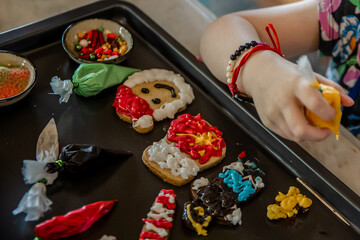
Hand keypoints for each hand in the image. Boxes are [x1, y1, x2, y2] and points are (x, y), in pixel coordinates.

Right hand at [239, 51, 353, 141]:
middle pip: (301, 130)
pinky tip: (299, 123)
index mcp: (295, 85)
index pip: (315, 104)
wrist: (258, 73)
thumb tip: (348, 103)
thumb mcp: (310, 75)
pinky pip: (285, 135)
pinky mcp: (266, 121)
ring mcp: (271, 113)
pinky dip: (296, 133)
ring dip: (308, 135)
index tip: (332, 114)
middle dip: (318, 136)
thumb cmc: (287, 74)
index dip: (328, 113)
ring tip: (312, 126)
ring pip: (294, 136)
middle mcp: (281, 100)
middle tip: (325, 131)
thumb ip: (331, 87)